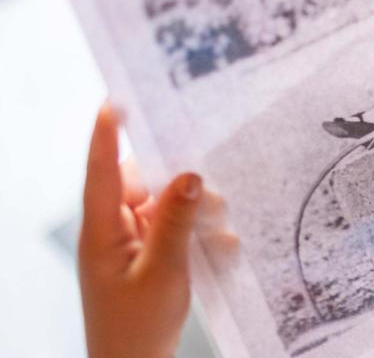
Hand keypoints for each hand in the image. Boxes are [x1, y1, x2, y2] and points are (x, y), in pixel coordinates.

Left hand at [78, 104, 230, 356]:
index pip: (102, 170)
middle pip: (143, 183)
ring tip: (219, 230)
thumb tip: (190, 175)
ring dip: (193, 212)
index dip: (108, 134)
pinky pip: (171, 227)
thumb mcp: (164, 271)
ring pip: (164, 204)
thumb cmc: (136, 328)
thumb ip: (176, 220)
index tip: (117, 99)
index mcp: (101, 231)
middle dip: (180, 183)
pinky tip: (218, 244)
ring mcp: (129, 243)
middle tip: (212, 191)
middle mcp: (111, 230)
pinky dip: (193, 232)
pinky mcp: (146, 255)